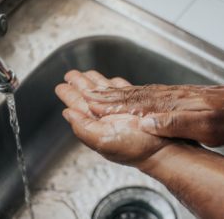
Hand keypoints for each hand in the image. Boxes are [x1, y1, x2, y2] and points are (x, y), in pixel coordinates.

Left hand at [55, 70, 169, 165]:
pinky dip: (116, 85)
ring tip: (86, 74)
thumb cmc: (136, 148)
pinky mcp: (136, 106)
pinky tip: (111, 81)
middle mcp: (108, 116)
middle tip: (71, 74)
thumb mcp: (103, 140)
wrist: (162, 149)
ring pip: (105, 92)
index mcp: (97, 123)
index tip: (61, 86)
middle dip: (80, 84)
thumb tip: (67, 113)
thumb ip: (82, 127)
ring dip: (95, 82)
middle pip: (90, 96)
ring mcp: (122, 110)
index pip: (79, 106)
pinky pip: (122, 92)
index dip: (70, 95)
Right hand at [80, 80, 223, 146]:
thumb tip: (145, 122)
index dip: (109, 106)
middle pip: (127, 95)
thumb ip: (173, 123)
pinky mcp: (172, 96)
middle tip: (84, 90)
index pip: (131, 105)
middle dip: (103, 94)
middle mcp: (163, 97)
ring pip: (133, 93)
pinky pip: (144, 93)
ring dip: (113, 92)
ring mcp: (167, 95)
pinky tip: (125, 93)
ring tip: (96, 89)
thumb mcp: (203, 126)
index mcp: (167, 106)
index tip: (89, 103)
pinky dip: (129, 93)